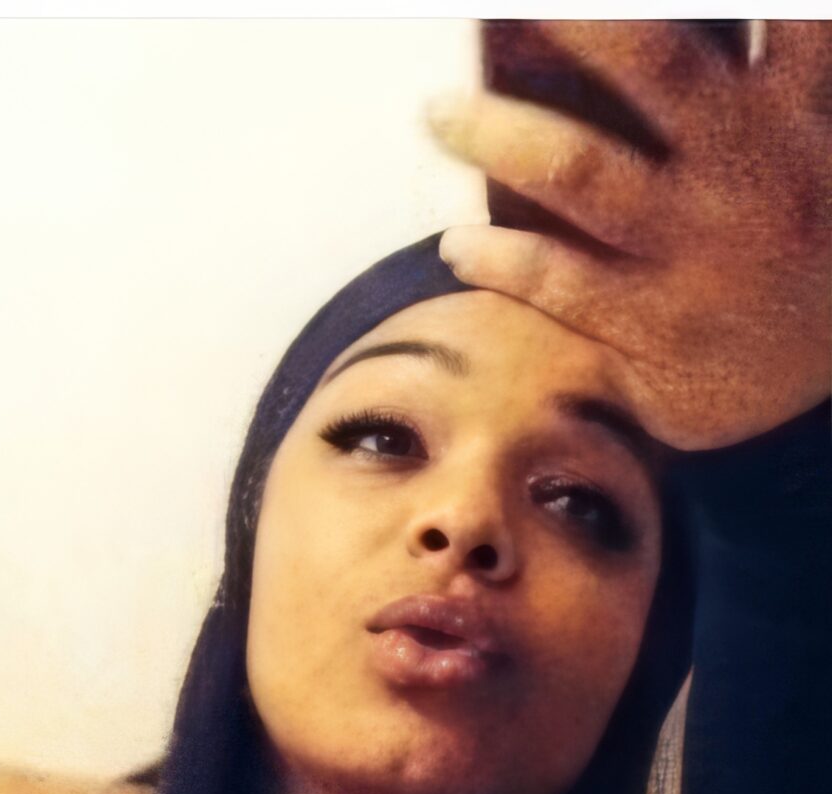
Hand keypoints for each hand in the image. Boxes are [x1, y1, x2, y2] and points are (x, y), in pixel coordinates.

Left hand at [423, 23, 831, 450]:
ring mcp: (699, 245)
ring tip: (437, 112)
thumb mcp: (816, 143)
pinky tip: (457, 243)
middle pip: (655, 62)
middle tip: (511, 5)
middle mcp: (750, 163)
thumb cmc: (810, 236)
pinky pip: (557, 279)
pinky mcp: (657, 325)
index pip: (780, 14)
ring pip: (579, 169)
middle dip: (577, 24)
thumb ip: (769, 86)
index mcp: (800, 104)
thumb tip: (695, 32)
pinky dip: (499, 259)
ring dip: (496, 134)